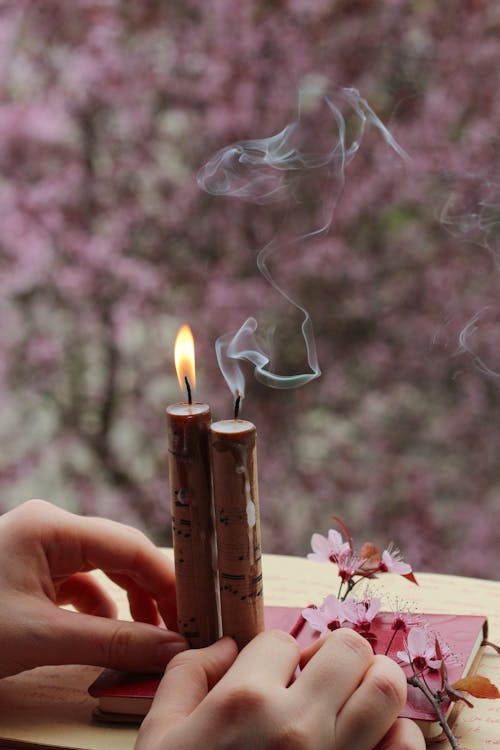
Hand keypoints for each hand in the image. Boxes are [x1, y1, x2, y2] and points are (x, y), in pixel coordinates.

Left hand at [0, 499, 186, 678]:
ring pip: (102, 571)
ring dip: (127, 604)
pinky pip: (80, 585)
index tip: (193, 614)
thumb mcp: (42, 638)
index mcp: (51, 527)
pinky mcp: (32, 572)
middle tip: (177, 631)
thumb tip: (170, 650)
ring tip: (146, 639)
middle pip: (120, 556)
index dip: (166, 581)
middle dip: (151, 594)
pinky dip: (98, 612)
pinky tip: (107, 636)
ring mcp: (40, 549)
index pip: (130, 546)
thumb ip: (111, 643)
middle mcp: (50, 529)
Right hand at [136, 628, 425, 749]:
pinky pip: (406, 747)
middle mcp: (298, 725)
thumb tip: (226, 645)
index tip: (268, 681)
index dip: (273, 657)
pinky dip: (396, 736)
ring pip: (387, 687)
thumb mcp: (160, 738)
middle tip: (318, 678)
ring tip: (352, 699)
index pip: (281, 640)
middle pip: (349, 648)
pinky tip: (370, 742)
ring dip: (373, 683)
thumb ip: (187, 675)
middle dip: (334, 655)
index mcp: (244, 702)